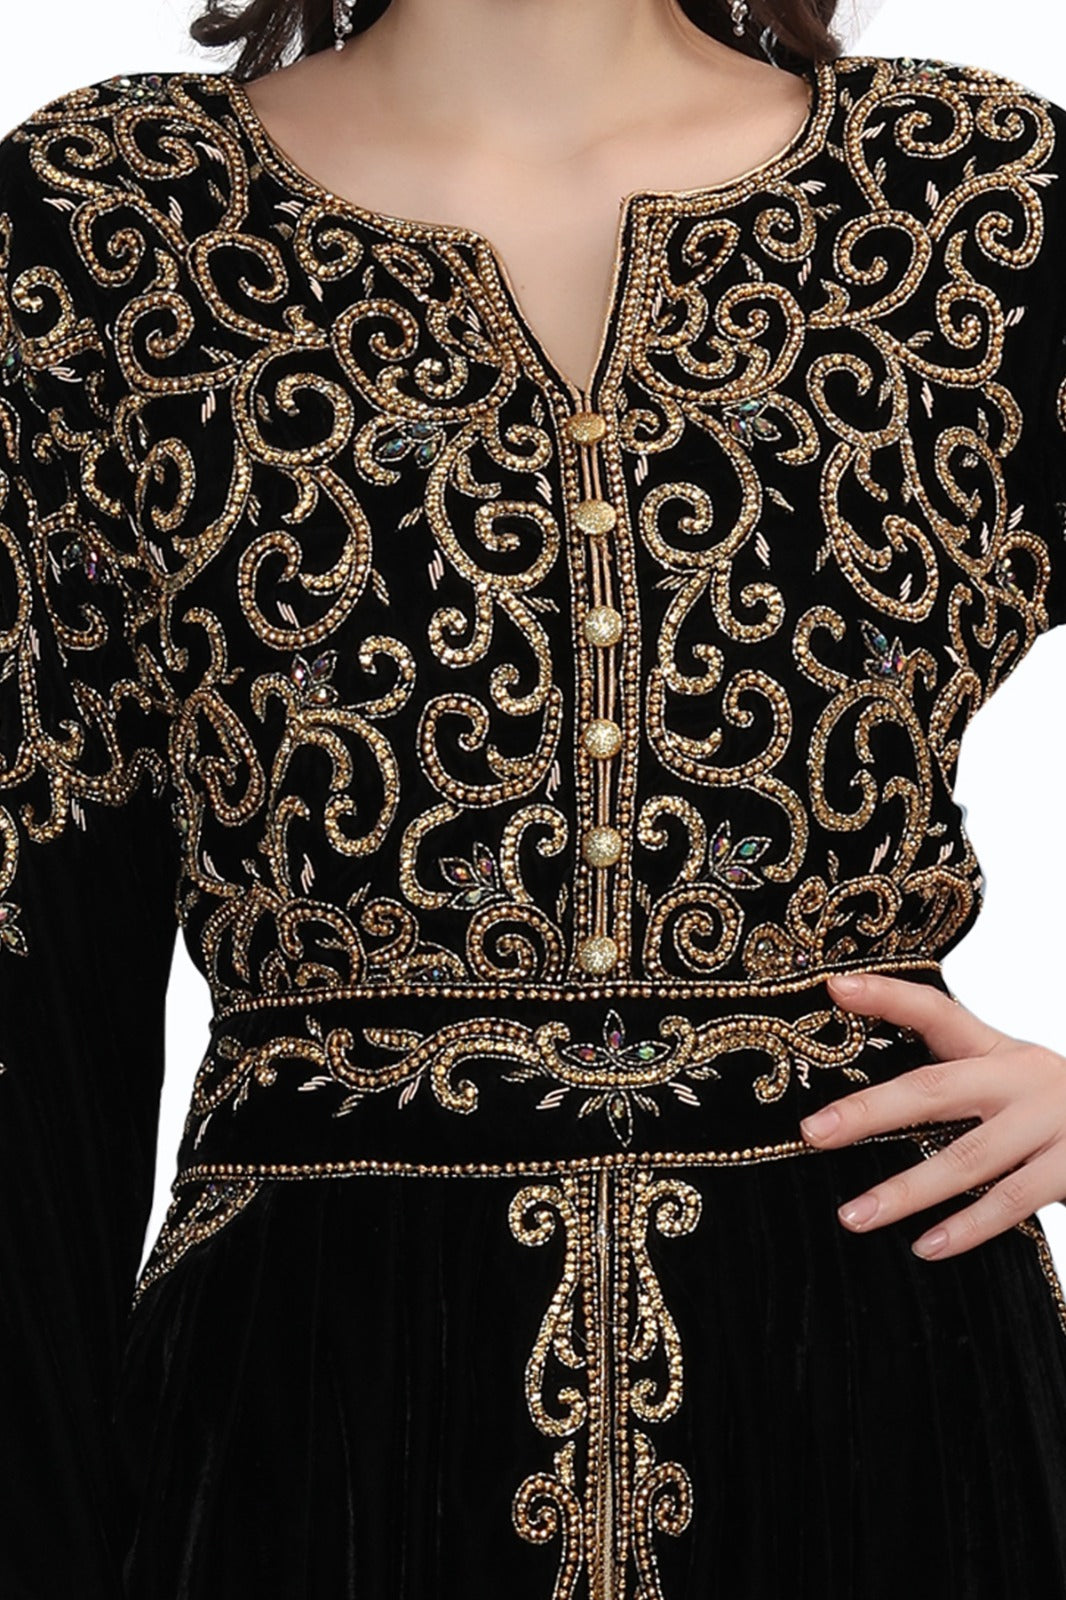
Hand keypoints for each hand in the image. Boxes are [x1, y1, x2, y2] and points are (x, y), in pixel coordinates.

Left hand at [798, 972, 1065, 1259]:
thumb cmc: (1052, 1108)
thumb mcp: (1008, 1076)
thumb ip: (951, 1077)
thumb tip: (861, 1093)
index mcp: (998, 1051)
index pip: (937, 1013)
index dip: (887, 996)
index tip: (835, 986)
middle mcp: (1023, 1078)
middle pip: (935, 1089)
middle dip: (870, 1112)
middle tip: (813, 1133)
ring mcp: (1051, 1123)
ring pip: (967, 1159)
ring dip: (907, 1191)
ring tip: (853, 1215)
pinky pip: (1012, 1202)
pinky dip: (968, 1227)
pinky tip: (926, 1246)